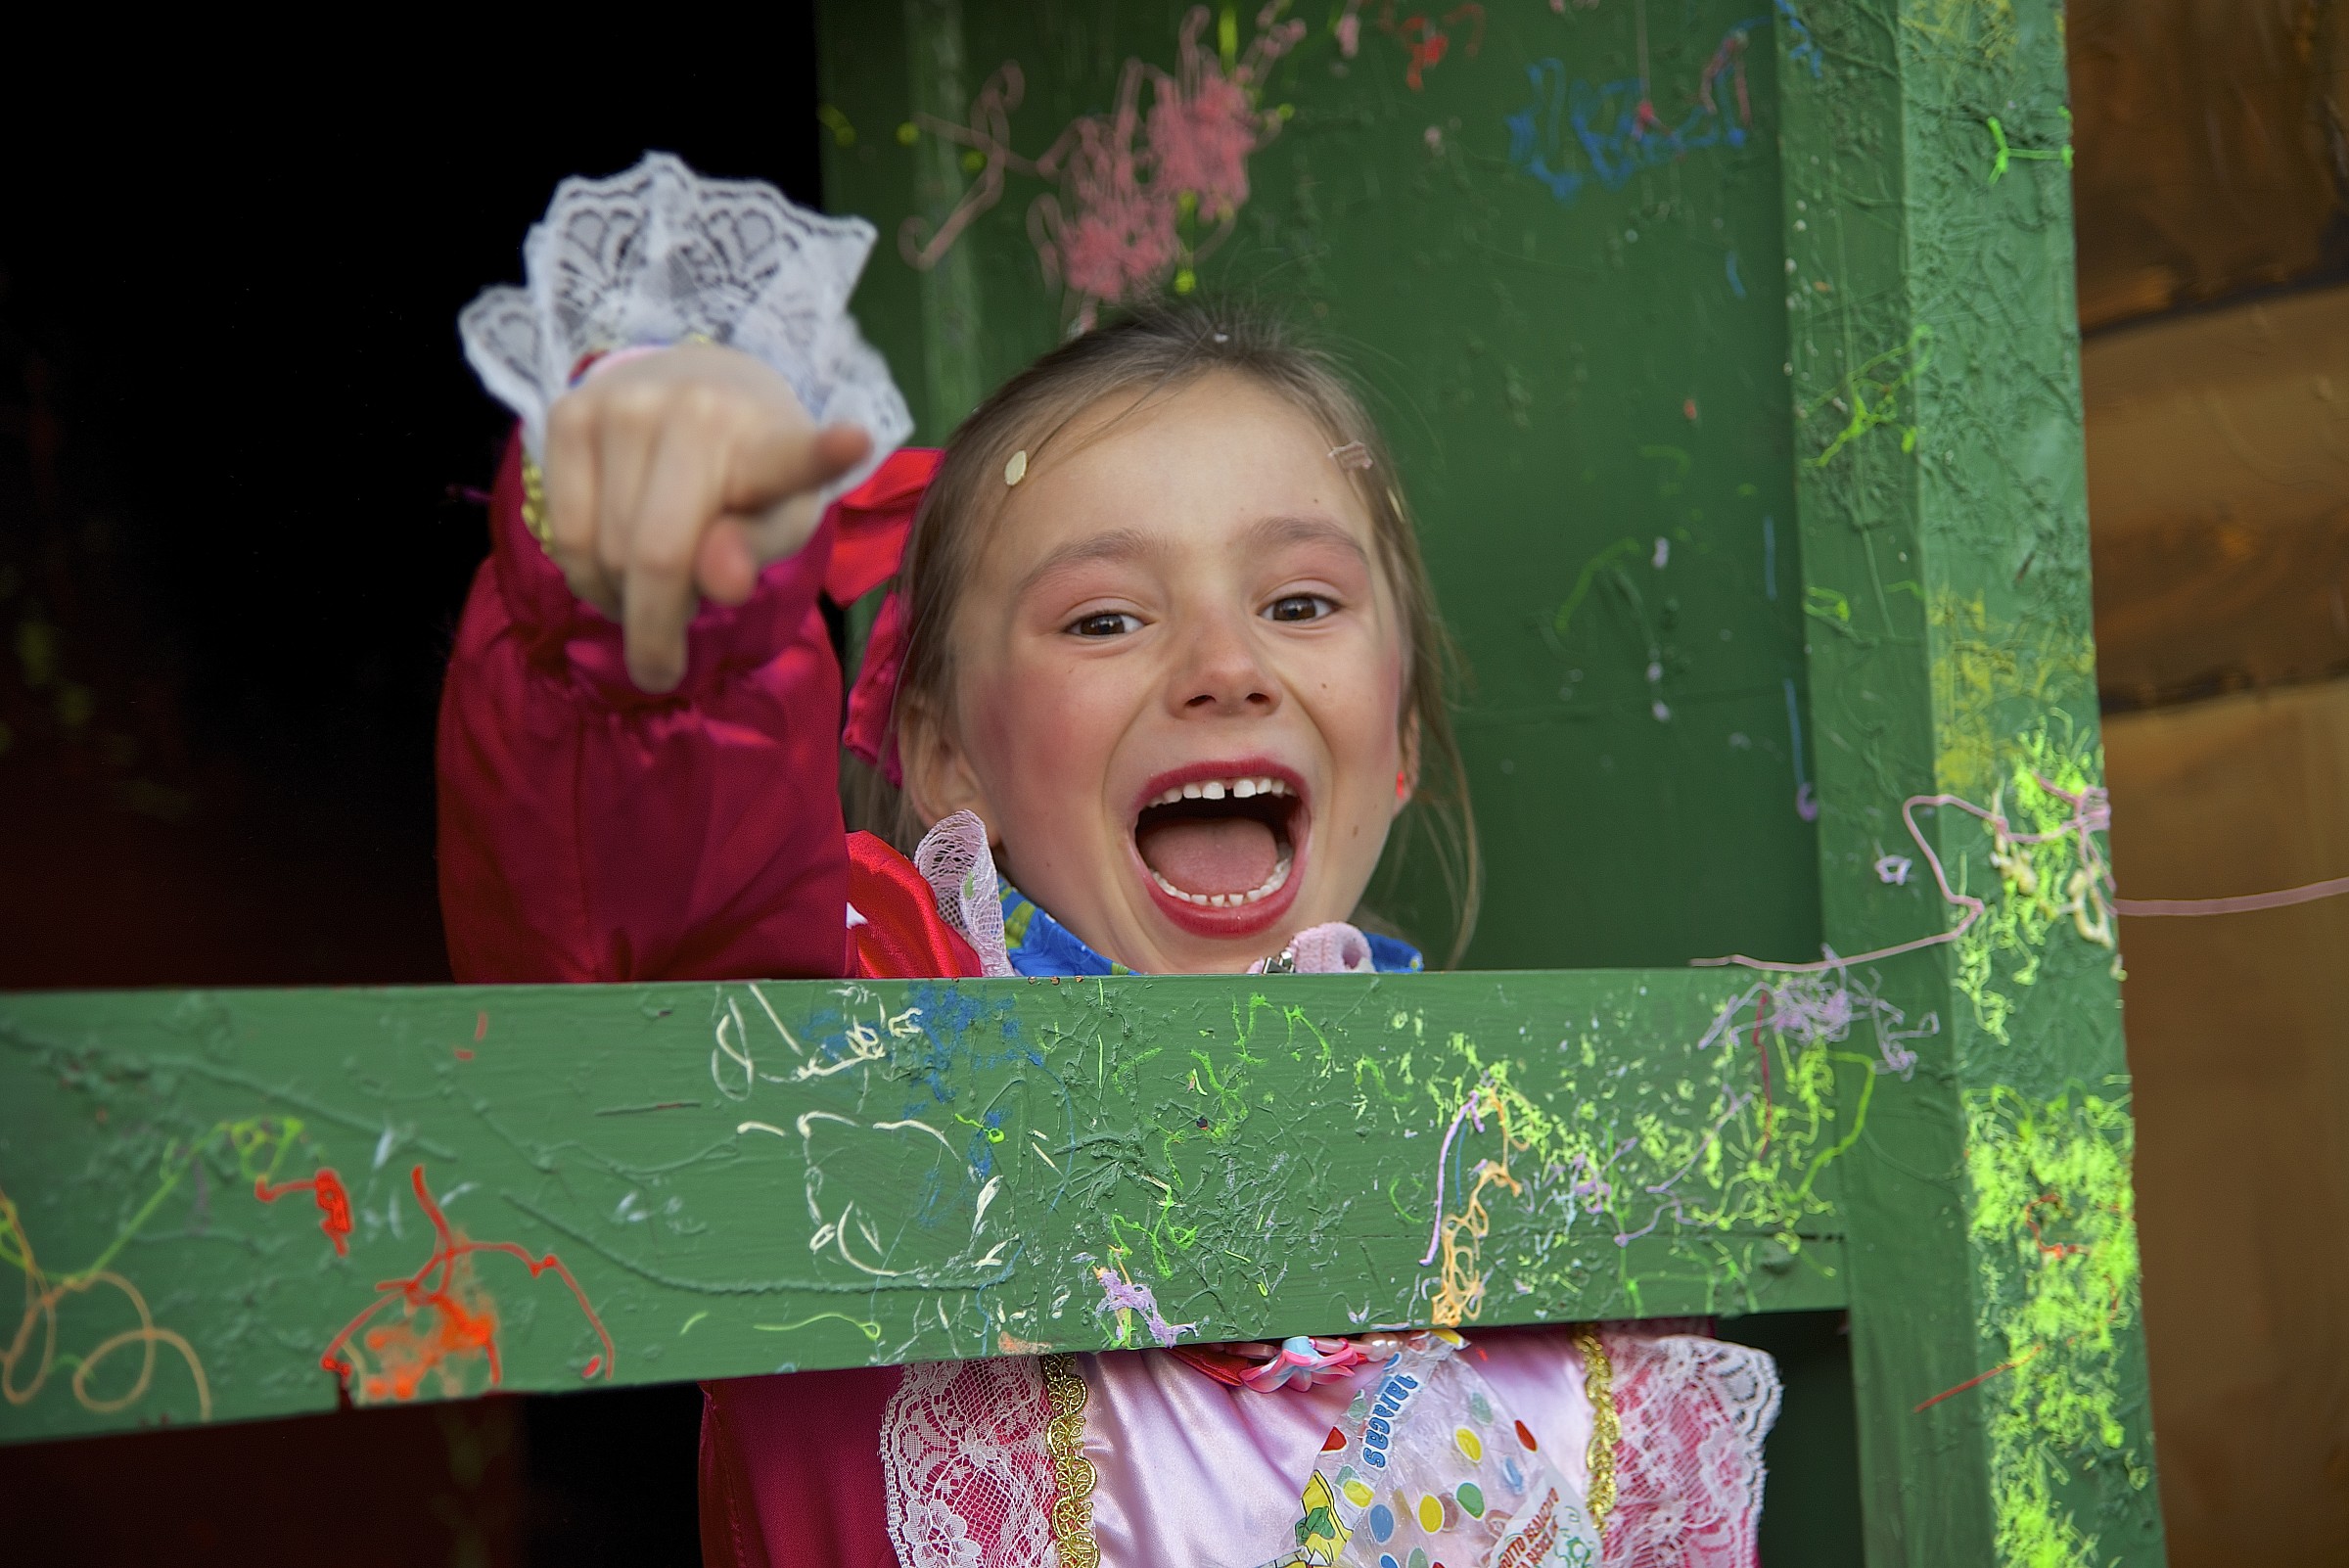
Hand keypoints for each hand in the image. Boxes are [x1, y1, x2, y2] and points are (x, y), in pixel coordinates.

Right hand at [540, 344, 872, 691]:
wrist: (695, 389)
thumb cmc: (749, 472)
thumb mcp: (778, 517)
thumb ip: (756, 552)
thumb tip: (721, 584)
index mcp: (768, 442)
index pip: (794, 457)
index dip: (826, 454)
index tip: (854, 440)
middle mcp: (691, 411)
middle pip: (656, 557)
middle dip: (656, 630)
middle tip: (663, 667)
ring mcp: (621, 406)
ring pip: (603, 553)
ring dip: (621, 601)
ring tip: (651, 592)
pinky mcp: (567, 414)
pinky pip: (563, 535)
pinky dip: (586, 579)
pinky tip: (614, 573)